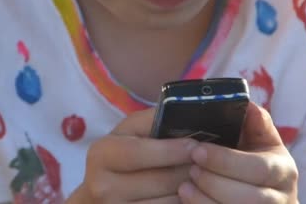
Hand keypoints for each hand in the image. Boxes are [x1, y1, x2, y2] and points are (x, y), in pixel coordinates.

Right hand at [68, 108, 197, 203]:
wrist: (99, 195)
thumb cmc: (120, 155)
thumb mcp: (128, 132)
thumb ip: (151, 120)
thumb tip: (183, 111)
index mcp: (101, 154)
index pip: (140, 152)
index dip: (171, 149)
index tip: (195, 145)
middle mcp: (102, 186)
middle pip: (160, 180)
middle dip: (188, 169)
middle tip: (206, 161)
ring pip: (169, 201)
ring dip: (190, 189)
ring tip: (200, 177)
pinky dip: (182, 203)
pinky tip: (188, 194)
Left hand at [178, 102, 298, 203]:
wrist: (263, 198)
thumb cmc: (253, 162)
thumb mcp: (260, 142)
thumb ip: (254, 123)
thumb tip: (245, 102)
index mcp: (282, 170)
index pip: (258, 168)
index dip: (226, 160)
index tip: (197, 150)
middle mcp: (281, 198)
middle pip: (250, 198)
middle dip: (215, 183)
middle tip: (190, 170)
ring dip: (206, 201)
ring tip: (184, 187)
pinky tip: (187, 201)